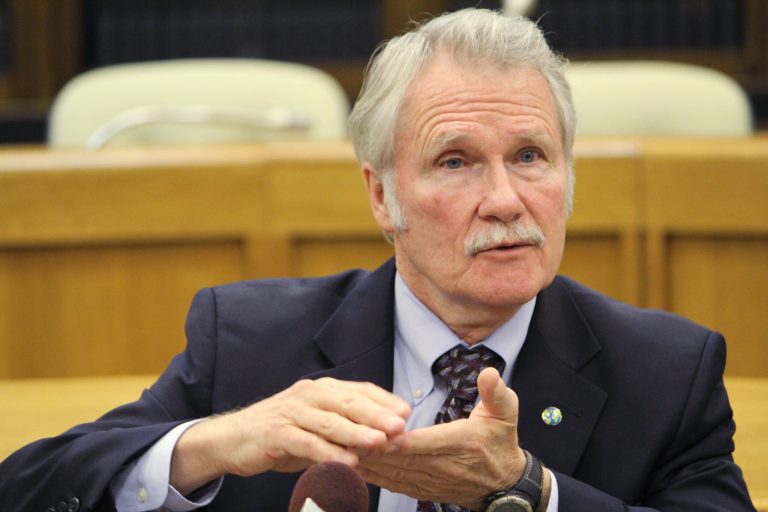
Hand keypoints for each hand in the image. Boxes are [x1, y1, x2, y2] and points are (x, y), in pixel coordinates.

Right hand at [170, 378, 410, 494]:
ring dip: (356, 432)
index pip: (359, 390)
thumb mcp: (316, 427)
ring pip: (329, 421)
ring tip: (379, 442)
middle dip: (376, 414)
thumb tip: (384, 438)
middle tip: (399, 426)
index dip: (384, 401)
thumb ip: (345, 429)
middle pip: (347, 402)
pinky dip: (327, 452)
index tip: (407, 413)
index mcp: (321, 389)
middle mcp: (308, 395)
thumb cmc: (281, 433)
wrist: (231, 438)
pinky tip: (346, 461)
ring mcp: (291, 412)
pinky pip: (306, 443)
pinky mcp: (276, 433)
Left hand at [356, 368, 525, 509]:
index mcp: (460, 443)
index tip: (377, 432)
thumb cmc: (501, 443)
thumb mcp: (506, 413)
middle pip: (401, 459)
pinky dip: (372, 476)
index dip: (400, 440)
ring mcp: (431, 480)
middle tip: (345, 437)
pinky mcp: (422, 489)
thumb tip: (489, 373)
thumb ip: (496, 393)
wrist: (505, 485)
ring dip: (366, 463)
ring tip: (340, 450)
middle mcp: (443, 465)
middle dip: (372, 449)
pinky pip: (393, 484)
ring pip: (393, 473)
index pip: (425, 442)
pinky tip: (351, 467)